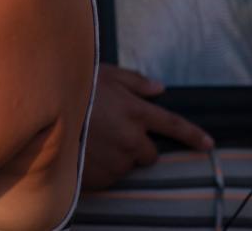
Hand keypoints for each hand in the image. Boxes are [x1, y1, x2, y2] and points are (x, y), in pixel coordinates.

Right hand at [80, 64, 212, 191]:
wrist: (44, 112)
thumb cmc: (73, 89)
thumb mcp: (104, 74)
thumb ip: (134, 81)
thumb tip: (159, 88)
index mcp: (136, 111)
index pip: (173, 125)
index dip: (192, 135)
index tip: (208, 144)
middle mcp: (132, 138)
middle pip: (149, 153)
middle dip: (137, 147)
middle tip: (112, 134)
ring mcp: (117, 160)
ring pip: (126, 164)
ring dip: (116, 156)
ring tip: (91, 140)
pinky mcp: (102, 177)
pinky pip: (108, 176)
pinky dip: (100, 168)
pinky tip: (84, 152)